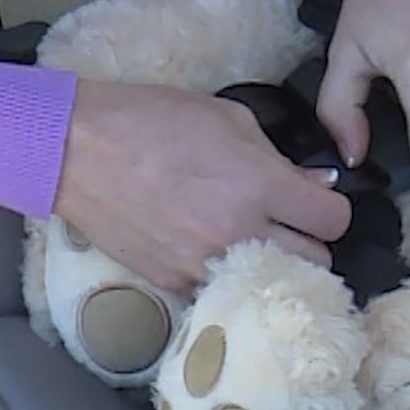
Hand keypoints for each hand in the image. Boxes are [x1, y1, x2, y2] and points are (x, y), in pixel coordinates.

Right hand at [52, 80, 352, 293]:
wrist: (77, 148)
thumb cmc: (152, 119)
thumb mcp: (228, 118)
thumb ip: (278, 157)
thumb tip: (314, 184)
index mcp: (259, 186)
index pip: (333, 219)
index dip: (330, 207)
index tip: (316, 200)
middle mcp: (239, 233)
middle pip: (315, 262)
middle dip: (309, 241)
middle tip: (289, 223)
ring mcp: (205, 265)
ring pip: (272, 283)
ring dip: (273, 264)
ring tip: (252, 239)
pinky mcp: (174, 284)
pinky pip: (223, 290)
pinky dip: (228, 276)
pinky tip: (213, 250)